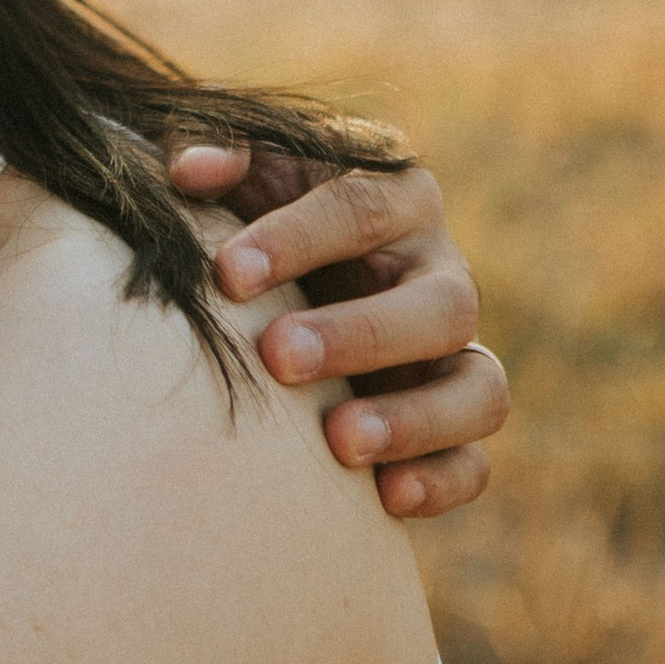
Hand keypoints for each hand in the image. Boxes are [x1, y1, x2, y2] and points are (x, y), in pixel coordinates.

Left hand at [162, 146, 507, 522]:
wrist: (284, 293)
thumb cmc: (257, 224)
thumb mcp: (244, 181)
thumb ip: (222, 164)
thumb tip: (185, 172)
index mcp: (394, 199)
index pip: (360, 206)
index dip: (297, 237)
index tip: (227, 273)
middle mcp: (440, 273)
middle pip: (438, 303)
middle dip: (358, 333)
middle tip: (277, 357)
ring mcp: (456, 355)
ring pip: (479, 386)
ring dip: (414, 418)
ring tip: (339, 442)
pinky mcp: (454, 426)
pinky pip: (476, 461)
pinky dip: (441, 481)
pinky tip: (385, 499)